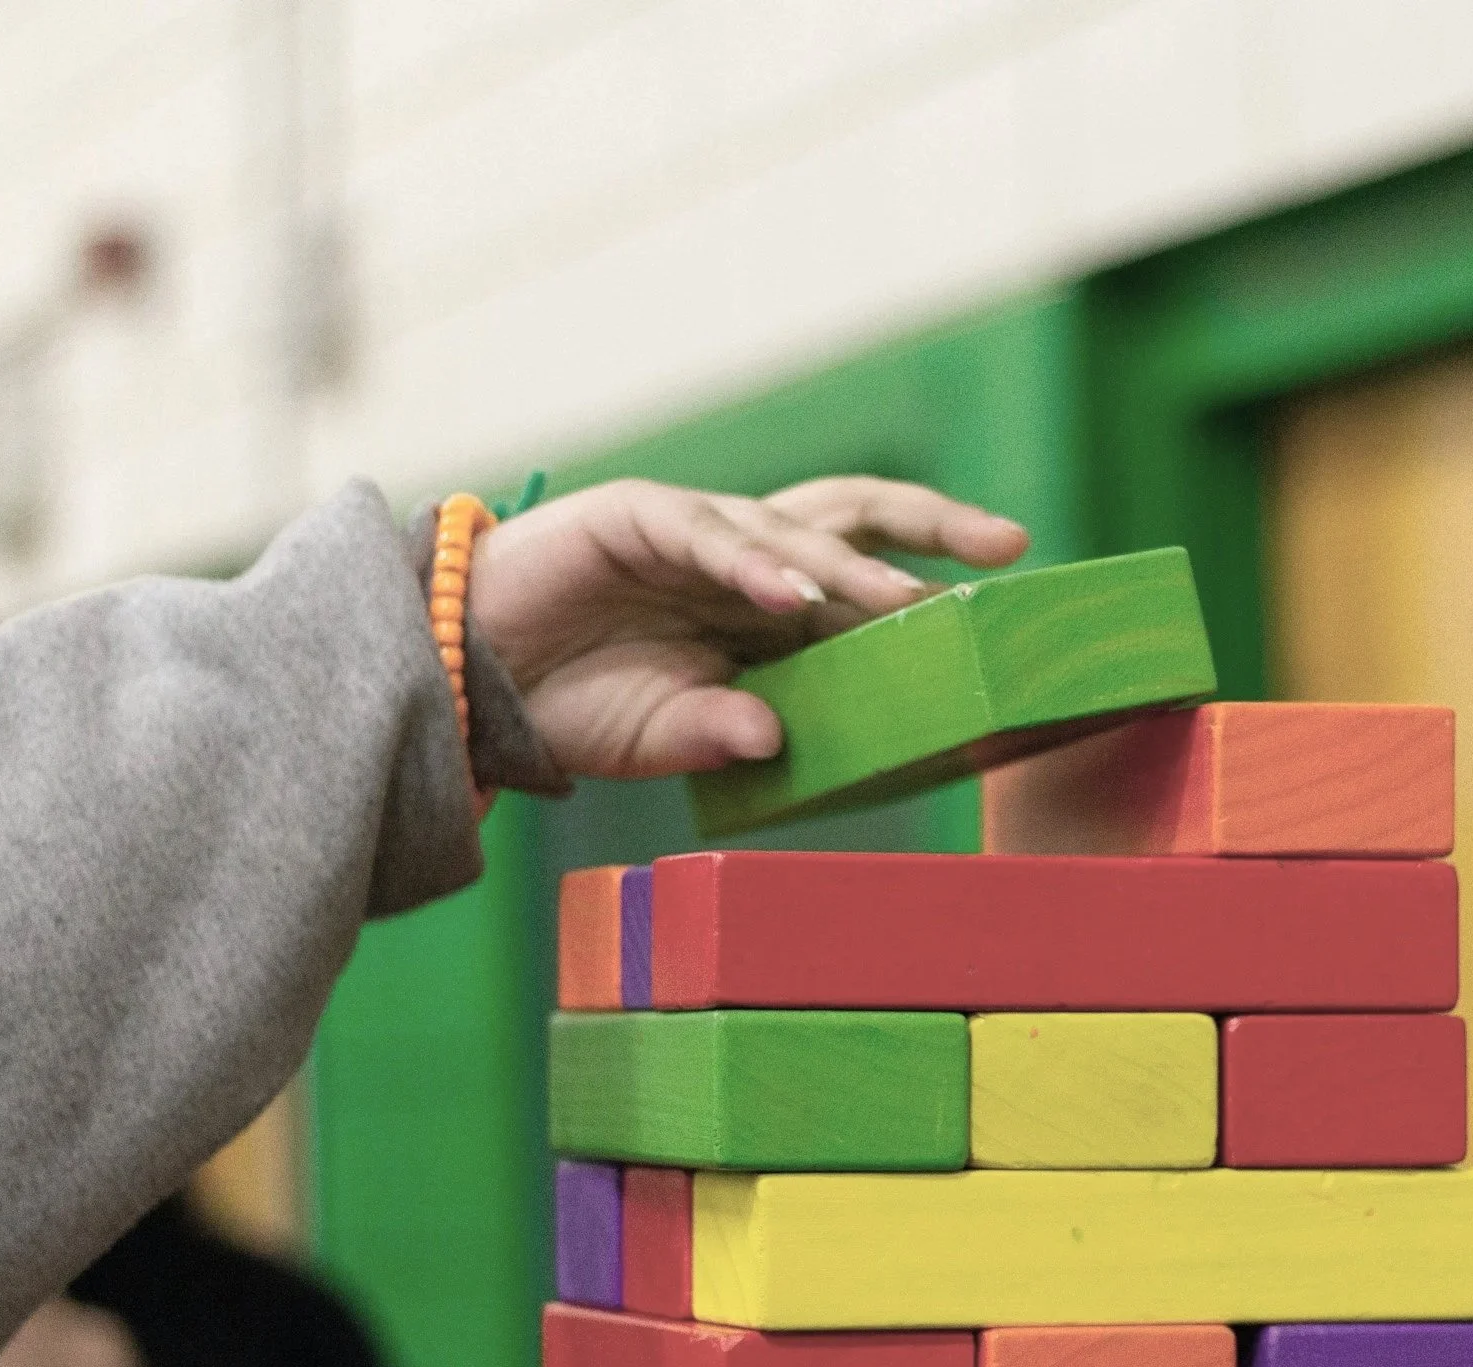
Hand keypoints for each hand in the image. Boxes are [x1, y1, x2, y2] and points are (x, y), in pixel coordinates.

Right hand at [468, 475, 1027, 777]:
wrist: (464, 675)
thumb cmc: (567, 703)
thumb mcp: (660, 735)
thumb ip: (718, 735)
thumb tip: (775, 742)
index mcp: (761, 605)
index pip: (862, 578)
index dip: (929, 586)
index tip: (1005, 607)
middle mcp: (742, 557)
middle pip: (855, 518)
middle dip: (933, 526)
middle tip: (1008, 546)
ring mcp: (693, 531)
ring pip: (792, 527)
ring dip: (849, 565)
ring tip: (901, 601)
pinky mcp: (635, 517)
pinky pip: (707, 536)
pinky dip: (753, 563)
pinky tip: (794, 594)